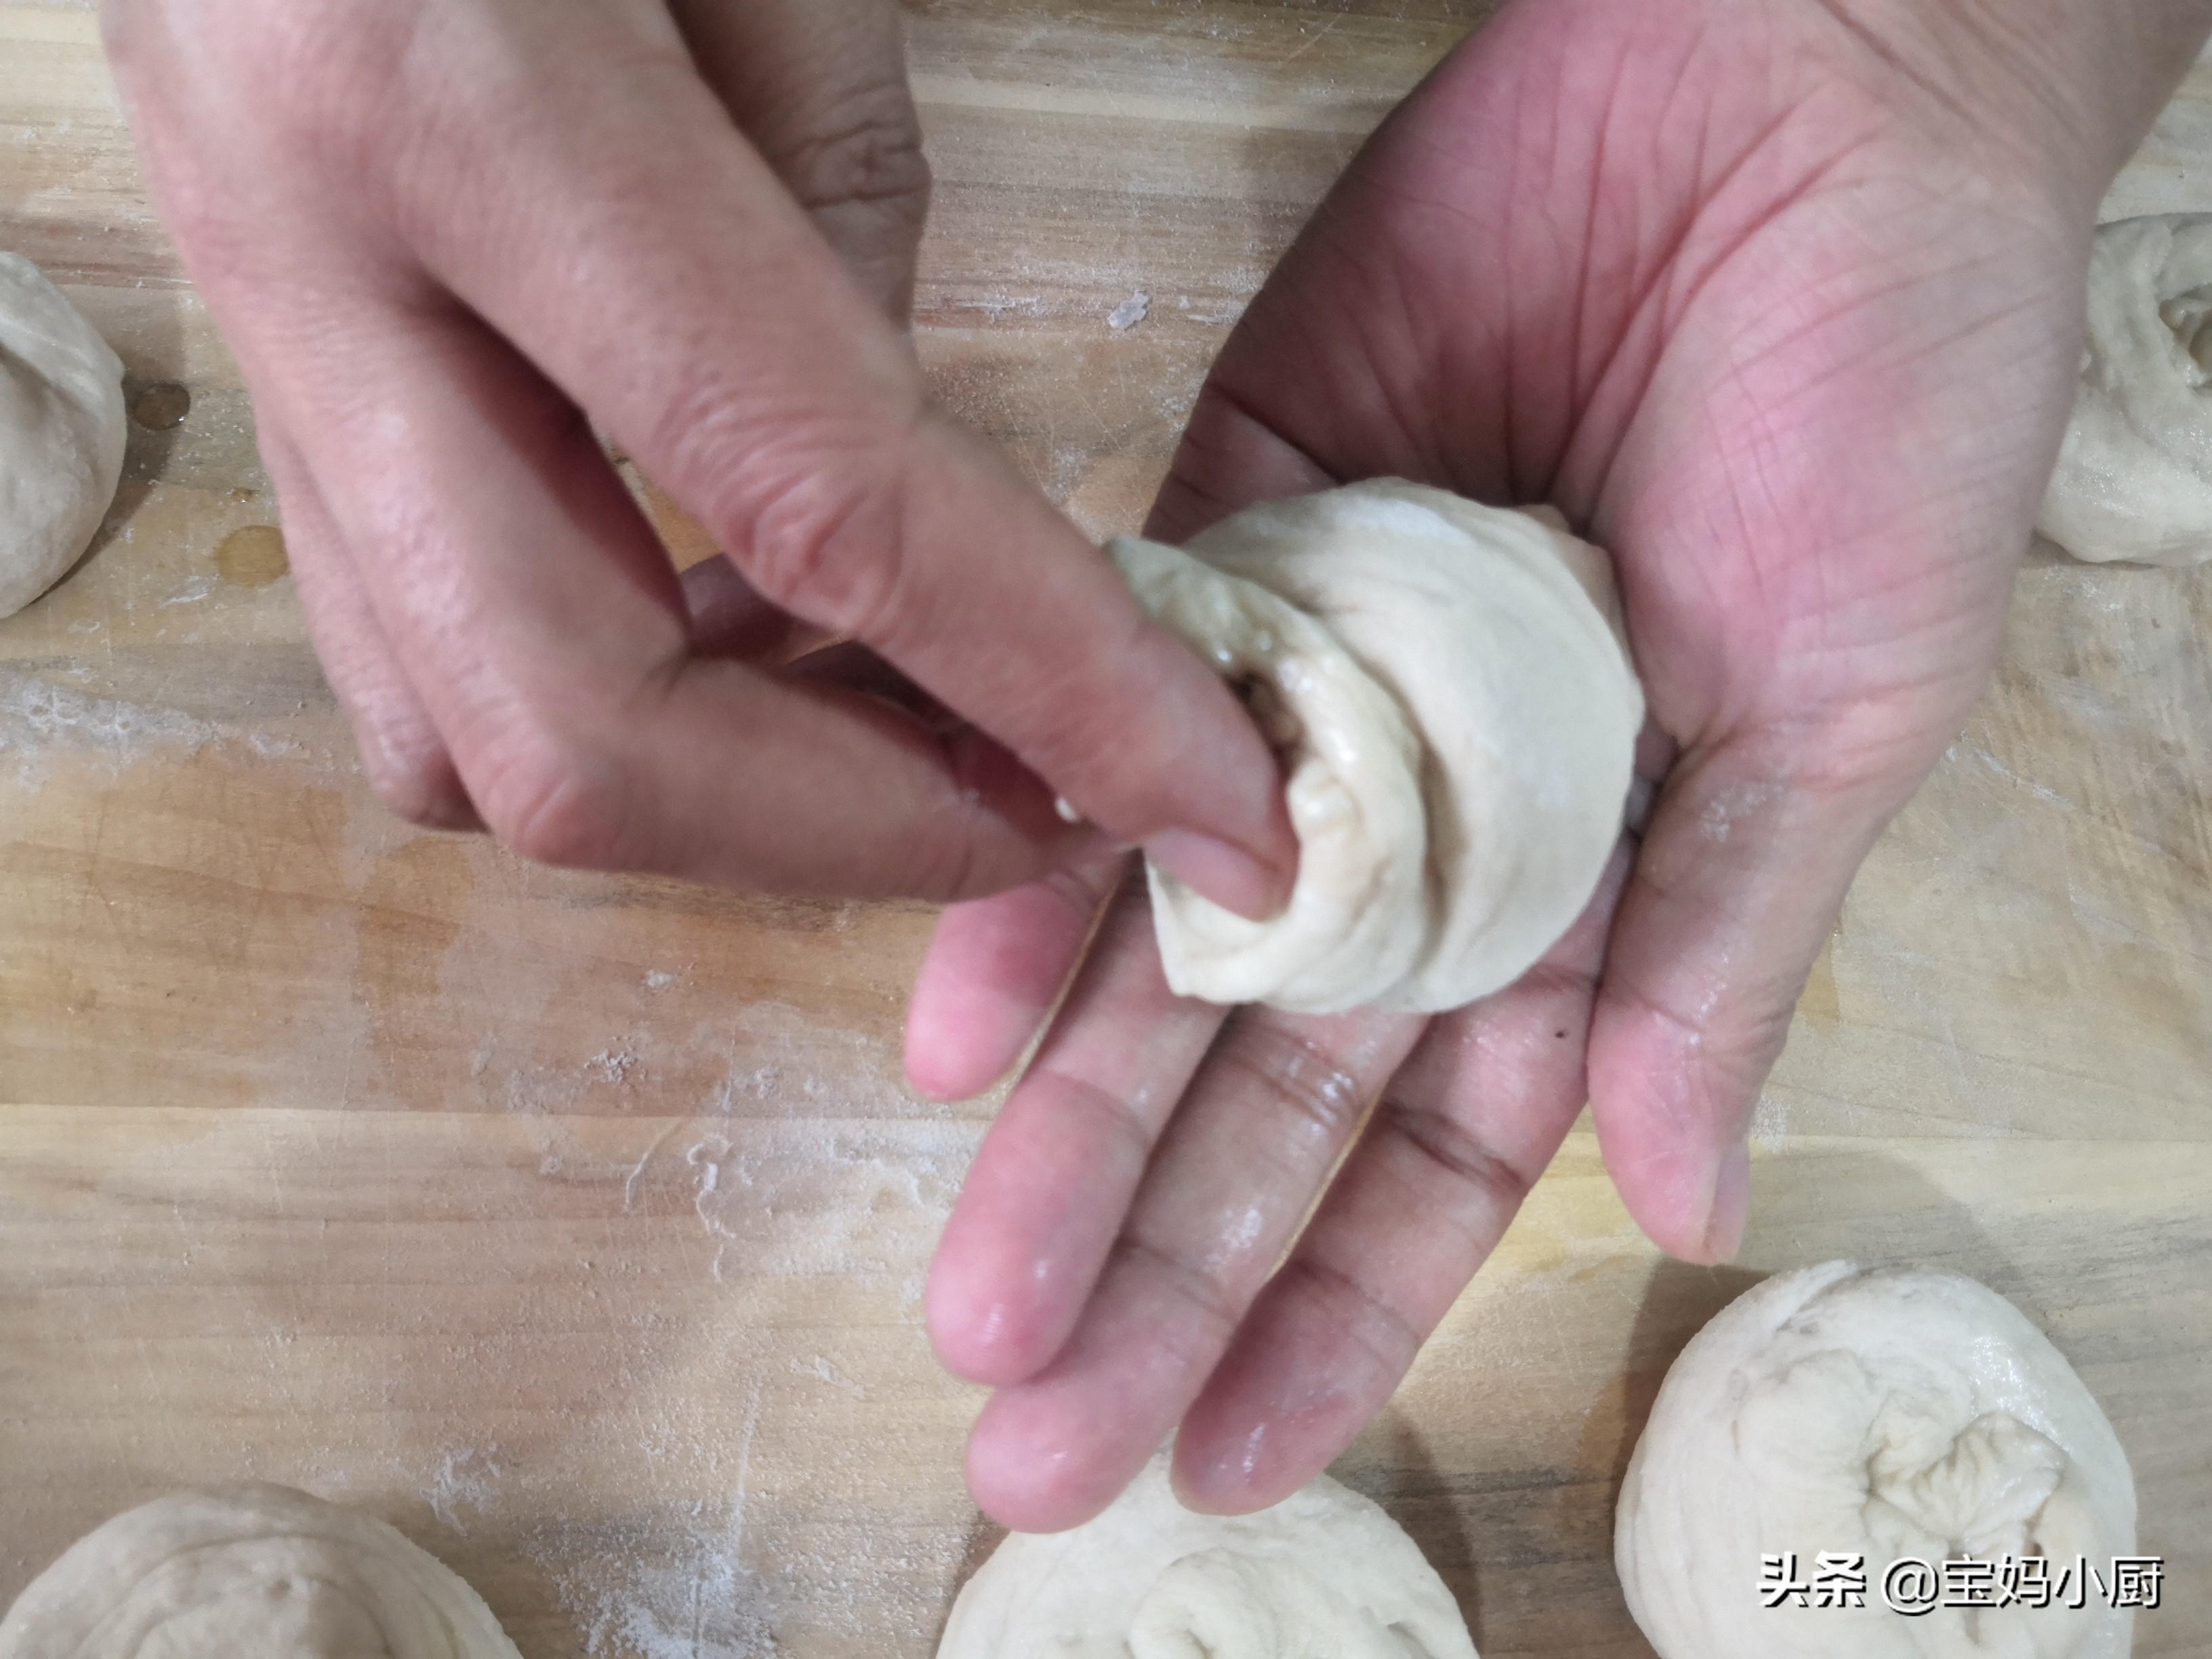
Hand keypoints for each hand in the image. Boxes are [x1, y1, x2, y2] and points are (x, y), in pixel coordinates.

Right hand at [100, 0, 1293, 911]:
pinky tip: (739, 638)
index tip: (1209, 800)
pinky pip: (407, 648)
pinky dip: (604, 706)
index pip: (817, 499)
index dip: (1048, 685)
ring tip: (909, 732)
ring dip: (719, 800)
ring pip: (453, 741)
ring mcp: (251, 339)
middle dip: (852, 832)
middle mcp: (312, 264)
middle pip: (577, 733)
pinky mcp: (255, 371)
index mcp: (453, 97)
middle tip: (1053, 814)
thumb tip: (906, 498)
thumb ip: (840, 209)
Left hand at [905, 0, 2203, 1528]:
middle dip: (1164, 1264)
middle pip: (1274, 1090)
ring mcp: (1317, 694)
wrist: (1799, 98)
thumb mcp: (1844, 710)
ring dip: (1074, 1123)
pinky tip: (955, 1026)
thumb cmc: (1883, 403)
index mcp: (1595, 887)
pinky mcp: (1227, 543)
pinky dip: (1033, 874)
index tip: (1232, 1457)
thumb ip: (1721, 950)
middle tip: (1039, 1437)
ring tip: (979, 1298)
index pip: (1442, 1157)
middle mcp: (1432, 820)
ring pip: (1170, 954)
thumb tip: (1675, 1204)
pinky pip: (1103, 739)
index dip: (1338, 1310)